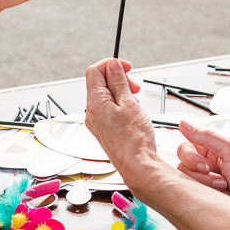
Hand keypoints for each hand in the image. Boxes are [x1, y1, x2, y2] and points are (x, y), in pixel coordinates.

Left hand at [84, 58, 154, 177]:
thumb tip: (112, 66)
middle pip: (100, 84)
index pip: (94, 71)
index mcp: (95, 103)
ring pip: (106, 97)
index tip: (125, 67)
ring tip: (136, 101)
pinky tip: (133, 112)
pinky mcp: (104, 130)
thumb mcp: (129, 103)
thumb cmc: (134, 139)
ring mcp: (97, 122)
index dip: (110, 65)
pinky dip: (121, 105)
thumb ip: (119, 82)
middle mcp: (92, 113)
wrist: (137, 165)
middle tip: (135, 86)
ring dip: (121, 93)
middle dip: (118, 79)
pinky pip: (109, 109)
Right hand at [176, 118, 229, 212]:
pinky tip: (219, 192)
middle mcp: (204, 162)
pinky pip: (190, 192)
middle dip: (198, 170)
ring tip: (223, 184)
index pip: (186, 145)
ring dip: (205, 182)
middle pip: (182, 162)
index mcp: (210, 148)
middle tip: (212, 172)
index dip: (191, 155)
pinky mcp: (202, 194)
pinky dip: (205, 192)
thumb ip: (207, 136)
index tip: (204, 163)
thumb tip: (184, 123)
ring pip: (185, 178)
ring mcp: (202, 180)